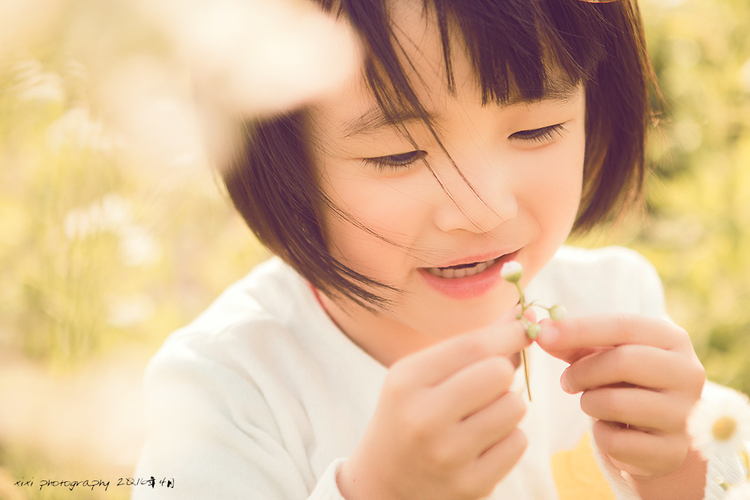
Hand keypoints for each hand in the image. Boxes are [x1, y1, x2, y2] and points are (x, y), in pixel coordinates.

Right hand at [337, 309, 531, 499]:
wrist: (383, 483)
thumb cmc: (408, 415)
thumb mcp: (418, 375)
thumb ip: (469, 345)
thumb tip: (524, 316)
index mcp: (407, 382)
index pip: (473, 346)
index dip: (508, 332)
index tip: (525, 325)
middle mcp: (425, 418)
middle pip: (499, 373)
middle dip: (503, 371)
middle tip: (488, 382)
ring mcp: (449, 455)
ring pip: (514, 407)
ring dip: (506, 405)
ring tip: (481, 414)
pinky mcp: (471, 485)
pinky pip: (518, 442)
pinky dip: (508, 437)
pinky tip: (483, 442)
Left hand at [536, 314, 706, 497]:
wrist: (656, 435)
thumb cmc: (624, 382)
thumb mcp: (602, 355)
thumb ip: (572, 342)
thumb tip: (539, 330)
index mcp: (673, 339)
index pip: (624, 325)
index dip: (579, 329)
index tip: (542, 334)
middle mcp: (688, 373)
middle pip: (623, 362)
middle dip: (582, 371)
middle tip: (566, 381)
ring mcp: (684, 414)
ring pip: (615, 403)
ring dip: (589, 403)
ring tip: (593, 403)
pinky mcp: (672, 451)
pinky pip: (616, 441)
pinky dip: (601, 435)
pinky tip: (611, 430)